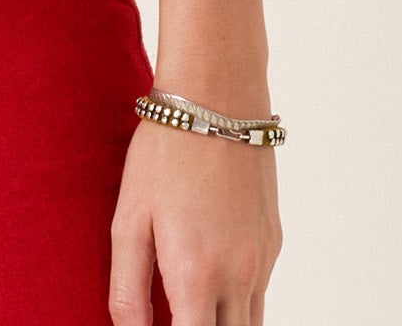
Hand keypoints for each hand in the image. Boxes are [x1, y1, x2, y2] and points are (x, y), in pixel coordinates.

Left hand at [109, 115, 281, 323]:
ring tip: (189, 305)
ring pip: (251, 325)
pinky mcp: (273, 243)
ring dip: (221, 325)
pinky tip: (210, 275)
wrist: (216, 98)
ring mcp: (262, 261)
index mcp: (196, 276)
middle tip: (175, 314)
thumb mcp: (129, 218)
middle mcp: (238, 277)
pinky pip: (260, 293)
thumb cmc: (164, 153)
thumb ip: (128, 288)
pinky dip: (238, 301)